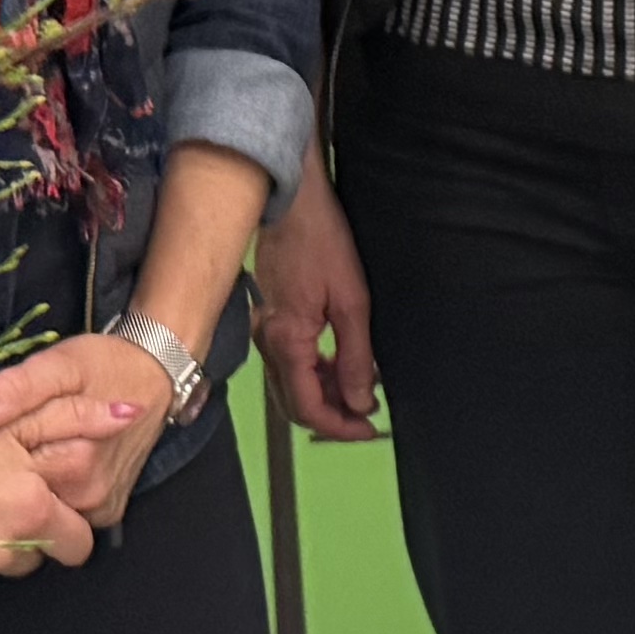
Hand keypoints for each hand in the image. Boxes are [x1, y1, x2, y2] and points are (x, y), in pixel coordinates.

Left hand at [0, 335, 165, 528]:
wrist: (154, 376)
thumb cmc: (103, 366)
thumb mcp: (58, 365)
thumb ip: (16, 389)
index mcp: (76, 462)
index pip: (5, 472)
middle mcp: (90, 496)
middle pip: (22, 494)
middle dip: (10, 465)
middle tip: (19, 429)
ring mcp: (99, 509)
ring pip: (40, 504)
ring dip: (31, 476)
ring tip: (39, 441)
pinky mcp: (105, 513)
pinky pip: (63, 508)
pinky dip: (51, 486)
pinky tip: (54, 458)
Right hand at [257, 153, 384, 438]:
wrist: (292, 204)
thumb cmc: (322, 241)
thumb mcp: (353, 302)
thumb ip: (356, 358)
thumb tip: (360, 401)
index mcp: (286, 342)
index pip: (308, 408)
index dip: (340, 427)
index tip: (369, 429)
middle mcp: (267, 344)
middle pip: (295, 405)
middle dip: (333, 416)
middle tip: (368, 417)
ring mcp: (264, 333)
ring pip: (292, 386)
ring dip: (326, 395)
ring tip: (363, 389)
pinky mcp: (269, 322)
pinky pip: (288, 364)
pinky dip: (315, 374)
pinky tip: (342, 366)